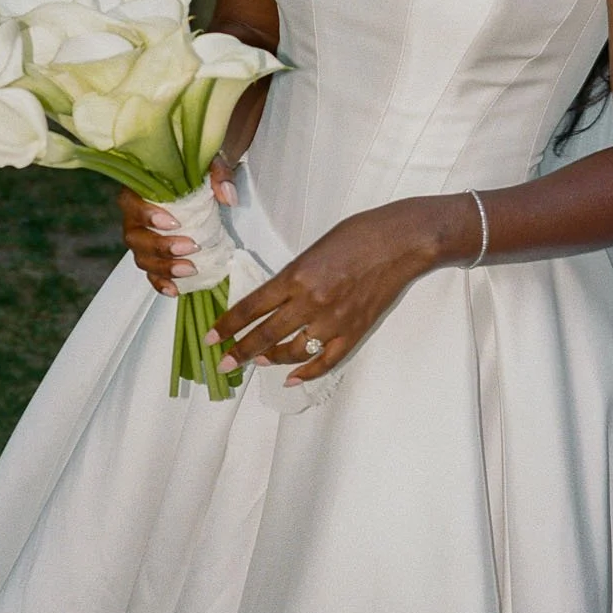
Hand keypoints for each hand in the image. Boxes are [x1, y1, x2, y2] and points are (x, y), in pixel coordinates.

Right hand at [118, 153, 240, 296]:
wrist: (202, 179)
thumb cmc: (200, 170)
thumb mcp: (211, 163)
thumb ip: (219, 174)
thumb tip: (228, 196)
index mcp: (140, 190)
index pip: (130, 204)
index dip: (146, 215)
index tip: (173, 222)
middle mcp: (135, 217)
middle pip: (134, 237)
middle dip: (160, 247)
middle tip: (191, 247)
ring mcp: (143, 239)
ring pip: (141, 258)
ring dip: (164, 268)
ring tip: (191, 269)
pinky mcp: (154, 255)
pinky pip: (150, 274)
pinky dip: (161, 283)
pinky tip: (176, 291)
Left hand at [205, 199, 438, 383]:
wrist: (401, 242)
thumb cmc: (356, 235)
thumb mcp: (311, 250)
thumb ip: (291, 278)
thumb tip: (273, 302)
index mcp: (295, 277)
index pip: (251, 308)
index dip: (228, 326)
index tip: (211, 339)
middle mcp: (311, 302)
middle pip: (266, 335)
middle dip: (240, 352)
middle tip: (224, 365)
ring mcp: (334, 321)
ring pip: (294, 352)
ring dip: (272, 359)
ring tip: (257, 361)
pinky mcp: (356, 331)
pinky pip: (327, 361)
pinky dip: (307, 372)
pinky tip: (292, 378)